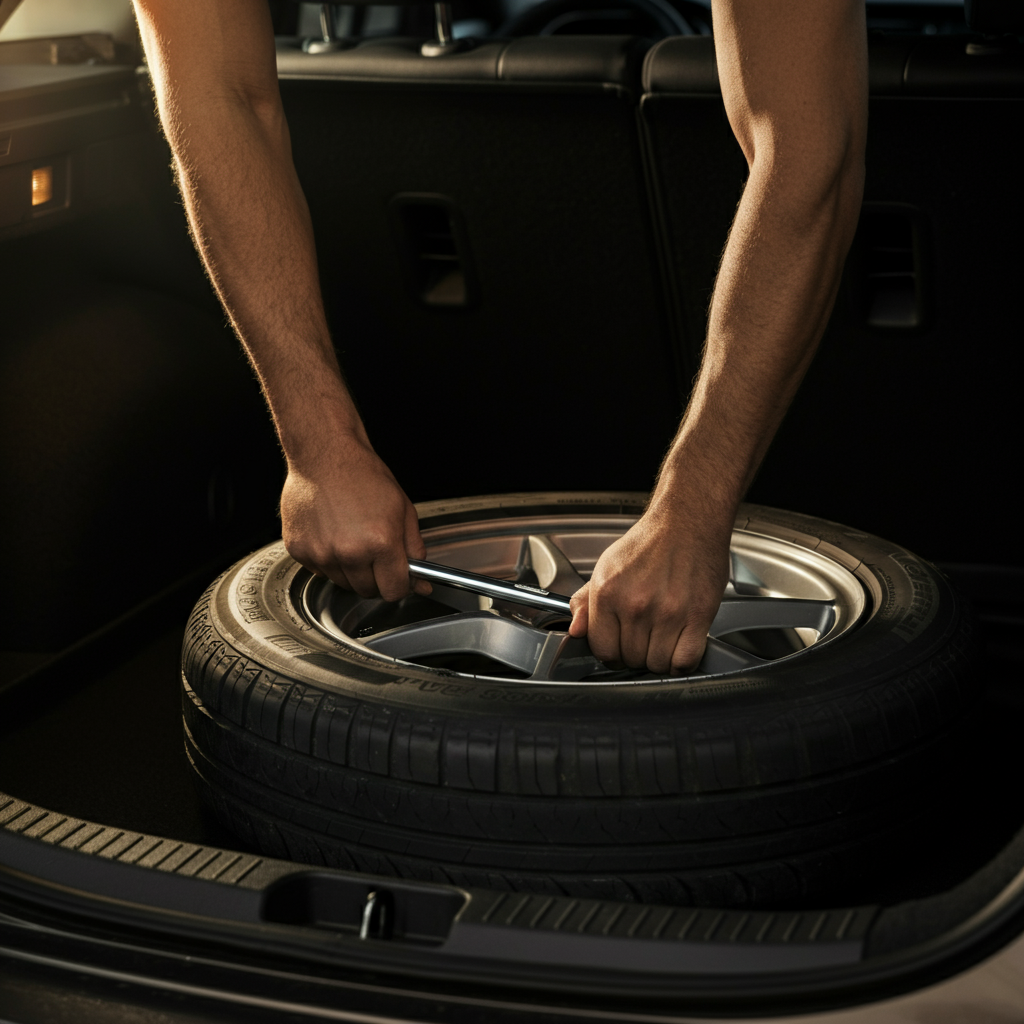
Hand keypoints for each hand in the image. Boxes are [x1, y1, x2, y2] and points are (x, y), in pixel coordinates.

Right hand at [280, 438, 430, 601]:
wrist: (325, 455)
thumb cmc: (363, 476)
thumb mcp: (403, 510)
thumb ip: (414, 550)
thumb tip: (421, 581)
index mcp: (380, 542)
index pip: (394, 591)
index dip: (399, 586)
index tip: (397, 578)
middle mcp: (349, 552)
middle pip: (367, 591)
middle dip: (376, 578)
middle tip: (374, 552)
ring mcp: (321, 553)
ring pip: (343, 583)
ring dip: (351, 570)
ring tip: (351, 538)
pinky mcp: (299, 550)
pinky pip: (319, 571)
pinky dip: (327, 560)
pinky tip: (332, 534)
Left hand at [568, 499, 731, 673]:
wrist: (687, 521)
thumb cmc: (650, 543)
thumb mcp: (607, 566)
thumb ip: (585, 601)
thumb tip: (575, 630)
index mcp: (608, 593)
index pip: (603, 649)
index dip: (611, 654)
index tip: (619, 649)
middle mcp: (635, 605)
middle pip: (631, 659)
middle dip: (636, 654)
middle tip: (644, 637)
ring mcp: (667, 613)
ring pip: (657, 665)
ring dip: (659, 659)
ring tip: (662, 638)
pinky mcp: (696, 617)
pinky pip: (684, 662)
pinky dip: (682, 662)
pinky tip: (679, 646)